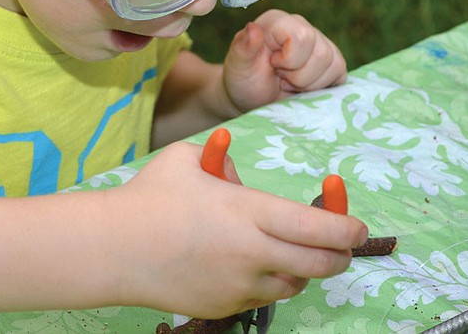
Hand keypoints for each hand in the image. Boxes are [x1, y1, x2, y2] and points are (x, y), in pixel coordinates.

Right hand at [110, 141, 366, 318]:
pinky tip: (236, 264)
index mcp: (249, 212)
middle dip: (339, 254)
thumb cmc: (148, 196)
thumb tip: (242, 180)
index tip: (357, 224)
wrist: (111, 248)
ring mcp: (239, 286)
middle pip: (322, 265)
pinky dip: (260, 282)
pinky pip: (257, 298)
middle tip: (338, 244)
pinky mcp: (223, 308)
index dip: (349, 228)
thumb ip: (223, 161)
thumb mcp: (186, 159)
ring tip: (277, 249)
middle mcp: (252, 253)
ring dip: (297, 268)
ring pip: (292, 285)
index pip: (322, 228)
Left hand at [222, 9, 346, 112]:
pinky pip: (340, 74)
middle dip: (299, 76)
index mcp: (278, 22)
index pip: (303, 37)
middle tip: (280, 77)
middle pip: (322, 53)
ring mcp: (320, 43)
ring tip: (288, 81)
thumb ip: (242, 47)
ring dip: (308, 83)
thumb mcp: (237, 66)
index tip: (272, 65)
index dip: (289, 60)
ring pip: (334, 64)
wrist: (253, 99)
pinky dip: (321, 88)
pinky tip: (302, 87)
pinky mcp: (332, 61)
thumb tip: (253, 27)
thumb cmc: (243, 80)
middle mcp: (302, 27)